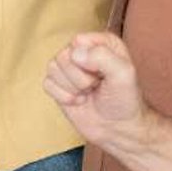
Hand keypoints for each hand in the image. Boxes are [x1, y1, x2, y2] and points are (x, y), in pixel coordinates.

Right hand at [44, 32, 150, 152]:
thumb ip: (103, 57)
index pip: (78, 41)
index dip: (88, 61)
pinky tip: (79, 100)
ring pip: (52, 68)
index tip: (103, 75)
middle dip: (80, 78)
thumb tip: (74, 54)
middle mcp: (84, 51)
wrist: (117, 129)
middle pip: (63, 56)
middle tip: (95, 86)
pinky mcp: (58, 84)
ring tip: (88, 93)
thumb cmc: (125, 101)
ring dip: (72, 88)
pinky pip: (47, 84)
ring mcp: (69, 68)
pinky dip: (63, 97)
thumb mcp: (124, 74)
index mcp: (101, 42)